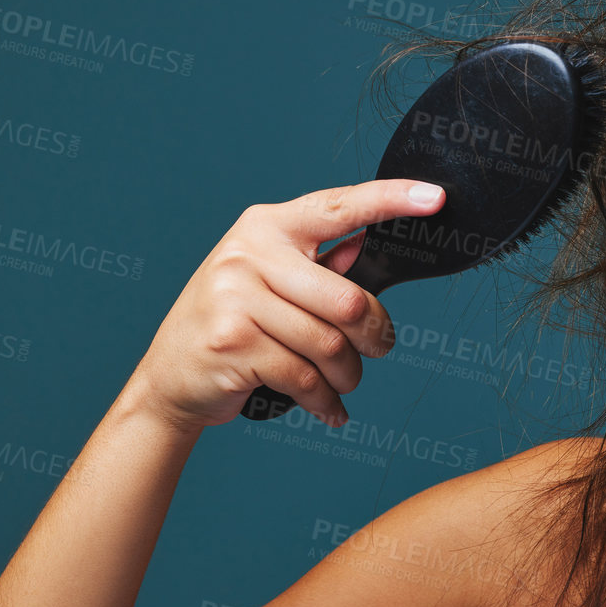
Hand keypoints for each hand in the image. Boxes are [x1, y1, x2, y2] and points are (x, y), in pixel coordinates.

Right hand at [125, 180, 444, 431]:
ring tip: (343, 383)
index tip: (435, 197)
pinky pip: (305, 378)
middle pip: (349, 301)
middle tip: (378, 350)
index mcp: (267, 227)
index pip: (340, 207)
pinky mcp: (232, 342)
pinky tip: (330, 409)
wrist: (170, 377)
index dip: (391, 200)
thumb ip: (318, 265)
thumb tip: (366, 247)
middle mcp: (248, 253)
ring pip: (330, 345)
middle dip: (375, 337)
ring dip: (348, 376)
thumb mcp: (269, 282)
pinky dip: (326, 401)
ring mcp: (235, 296)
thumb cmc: (236, 324)